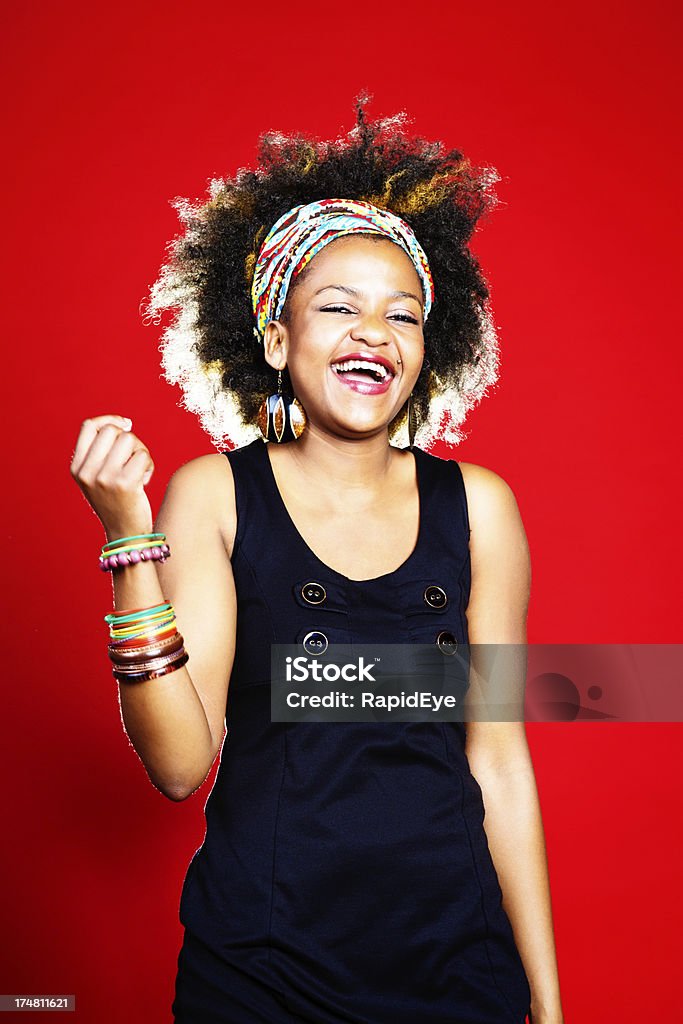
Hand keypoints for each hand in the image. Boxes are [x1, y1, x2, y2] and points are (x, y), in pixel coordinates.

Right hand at [70, 414, 154, 540]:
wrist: (125, 533)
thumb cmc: (117, 501)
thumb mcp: (98, 477)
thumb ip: (101, 452)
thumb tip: (123, 423)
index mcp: (77, 468)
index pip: (89, 426)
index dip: (109, 420)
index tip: (126, 425)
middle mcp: (87, 472)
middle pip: (112, 431)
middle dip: (129, 439)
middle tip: (134, 456)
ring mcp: (104, 478)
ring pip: (129, 439)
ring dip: (140, 451)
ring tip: (139, 469)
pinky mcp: (124, 484)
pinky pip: (142, 456)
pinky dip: (149, 465)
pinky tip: (144, 481)